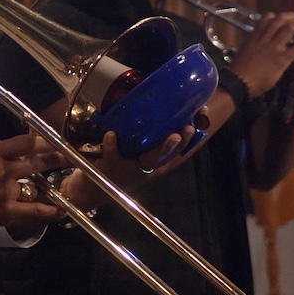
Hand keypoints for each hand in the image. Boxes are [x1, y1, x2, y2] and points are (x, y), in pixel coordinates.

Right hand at [0, 134, 65, 237]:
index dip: (44, 141)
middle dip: (54, 159)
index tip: (55, 142)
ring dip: (46, 186)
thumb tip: (21, 151)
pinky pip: (35, 209)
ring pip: (35, 186)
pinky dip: (50, 211)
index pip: (25, 142)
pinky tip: (61, 211)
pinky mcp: (6, 211)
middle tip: (66, 158)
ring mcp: (4, 191)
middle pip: (35, 161)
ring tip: (57, 184)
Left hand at [57, 126, 193, 211]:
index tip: (201, 118)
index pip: (177, 147)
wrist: (92, 189)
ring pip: (149, 159)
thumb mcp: (134, 153)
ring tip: (170, 136)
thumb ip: (145, 136)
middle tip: (186, 130)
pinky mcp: (110, 167)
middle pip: (167, 155)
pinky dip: (111, 144)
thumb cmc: (117, 165)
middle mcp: (147, 167)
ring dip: (160, 148)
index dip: (189, 134)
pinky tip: (111, 134)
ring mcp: (130, 168)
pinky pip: (112, 155)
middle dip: (179, 143)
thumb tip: (154, 105)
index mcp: (155, 161)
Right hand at [229, 12, 293, 97]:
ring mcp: (272, 48)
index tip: (287, 19)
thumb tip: (257, 49)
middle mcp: (264, 39)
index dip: (279, 16)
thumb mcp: (244, 53)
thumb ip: (253, 48)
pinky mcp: (280, 59)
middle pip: (280, 19)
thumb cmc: (238, 72)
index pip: (267, 18)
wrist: (238, 83)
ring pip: (289, 29)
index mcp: (254, 37)